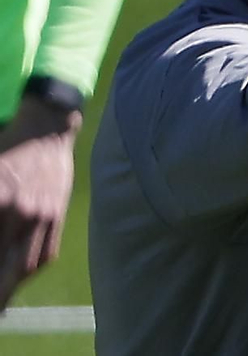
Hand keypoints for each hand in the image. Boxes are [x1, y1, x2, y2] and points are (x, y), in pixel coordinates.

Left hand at [0, 98, 80, 308]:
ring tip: (1, 301)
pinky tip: (19, 277)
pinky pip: (45, 253)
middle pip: (6, 264)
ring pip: (26, 265)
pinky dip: (30, 270)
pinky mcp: (57, 215)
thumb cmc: (7, 151)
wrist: (46, 131)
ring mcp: (42, 215)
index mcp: (1, 199)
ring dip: (10, 286)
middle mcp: (20, 212)